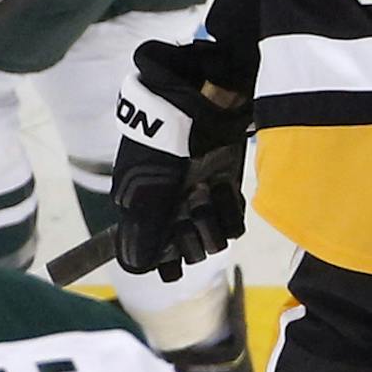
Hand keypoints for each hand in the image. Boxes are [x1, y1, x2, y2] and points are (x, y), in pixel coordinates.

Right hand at [112, 39, 251, 282]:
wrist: (198, 103)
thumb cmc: (163, 145)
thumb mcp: (146, 190)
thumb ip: (143, 234)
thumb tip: (137, 268)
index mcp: (144, 209)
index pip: (156, 254)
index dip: (167, 258)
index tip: (172, 262)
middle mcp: (172, 208)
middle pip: (187, 251)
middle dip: (191, 236)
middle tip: (190, 206)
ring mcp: (200, 197)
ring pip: (212, 239)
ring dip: (211, 220)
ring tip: (206, 190)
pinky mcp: (226, 186)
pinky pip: (233, 221)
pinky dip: (230, 208)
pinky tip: (223, 186)